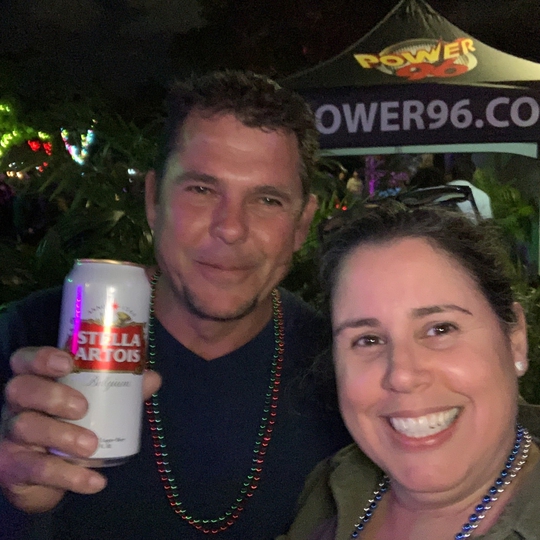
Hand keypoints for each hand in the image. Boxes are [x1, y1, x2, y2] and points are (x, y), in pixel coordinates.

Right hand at [0, 346, 160, 512]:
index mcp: (36, 380)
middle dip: (52, 396)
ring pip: (25, 427)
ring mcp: (10, 435)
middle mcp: (17, 404)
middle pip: (21, 389)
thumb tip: (152, 378)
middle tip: (83, 408)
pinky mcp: (13, 467)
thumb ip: (121, 389)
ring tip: (91, 445)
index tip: (68, 362)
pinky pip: (36, 469)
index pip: (26, 360)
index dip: (42, 357)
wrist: (48, 476)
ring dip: (62, 436)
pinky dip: (70, 476)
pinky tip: (95, 481)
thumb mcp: (94, 403)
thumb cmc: (71, 424)